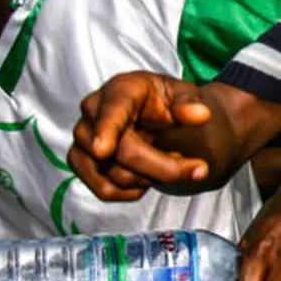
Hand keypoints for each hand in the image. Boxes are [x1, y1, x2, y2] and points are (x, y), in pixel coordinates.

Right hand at [70, 72, 213, 201]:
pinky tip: (151, 176)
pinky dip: (134, 191)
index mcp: (121, 90)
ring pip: (114, 176)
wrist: (152, 113)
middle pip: (121, 153)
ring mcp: (82, 139)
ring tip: (170, 161)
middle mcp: (93, 112)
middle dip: (164, 168)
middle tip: (200, 169)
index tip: (102, 151)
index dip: (106, 131)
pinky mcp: (80, 162)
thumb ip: (191, 103)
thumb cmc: (166, 100)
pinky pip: (104, 190)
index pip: (112, 111)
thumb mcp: (185, 94)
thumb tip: (200, 114)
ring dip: (151, 178)